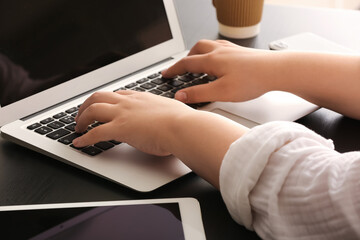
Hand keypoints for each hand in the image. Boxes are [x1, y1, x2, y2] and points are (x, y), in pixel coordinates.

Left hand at [73, 90, 247, 187]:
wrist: (183, 127)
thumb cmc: (183, 121)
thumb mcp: (171, 110)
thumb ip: (163, 112)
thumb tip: (166, 117)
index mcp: (141, 97)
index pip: (118, 94)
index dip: (106, 100)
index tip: (103, 105)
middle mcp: (129, 102)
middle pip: (99, 96)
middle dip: (87, 105)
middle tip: (83, 114)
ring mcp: (123, 114)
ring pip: (93, 110)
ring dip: (82, 119)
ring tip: (78, 128)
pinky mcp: (120, 128)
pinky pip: (95, 133)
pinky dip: (85, 139)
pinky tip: (80, 143)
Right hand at [162, 39, 276, 102]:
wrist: (277, 70)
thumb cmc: (253, 80)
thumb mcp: (222, 92)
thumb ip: (199, 94)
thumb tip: (180, 96)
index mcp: (212, 60)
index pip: (186, 64)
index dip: (173, 70)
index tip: (165, 74)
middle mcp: (220, 51)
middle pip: (196, 50)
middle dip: (185, 59)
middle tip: (180, 69)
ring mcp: (231, 50)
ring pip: (208, 46)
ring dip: (198, 53)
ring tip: (197, 63)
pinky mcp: (241, 52)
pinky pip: (220, 47)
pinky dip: (212, 52)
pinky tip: (218, 61)